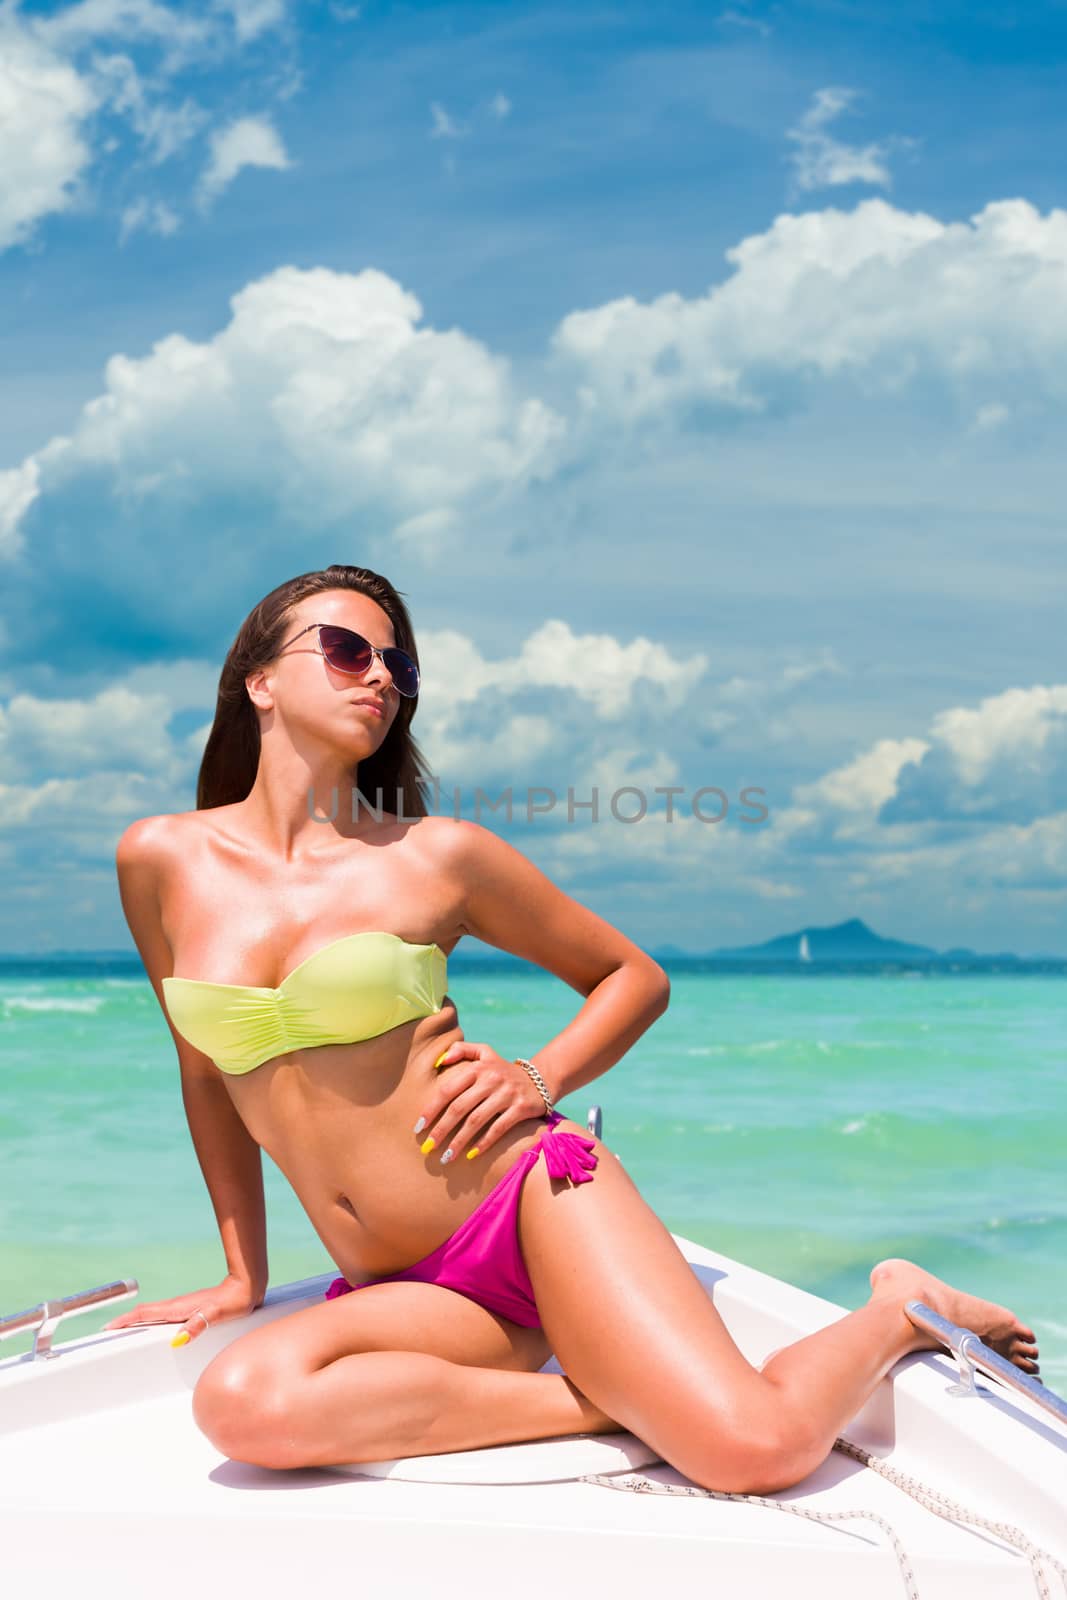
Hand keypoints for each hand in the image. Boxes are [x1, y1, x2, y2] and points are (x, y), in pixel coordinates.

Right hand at [101, 1273, 262, 1343]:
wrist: (245, 1288)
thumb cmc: (233, 1302)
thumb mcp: (216, 1315)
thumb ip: (198, 1325)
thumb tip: (179, 1339)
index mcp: (178, 1308)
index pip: (145, 1314)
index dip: (126, 1321)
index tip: (109, 1327)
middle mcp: (177, 1306)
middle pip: (144, 1313)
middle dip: (125, 1321)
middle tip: (108, 1330)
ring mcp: (182, 1306)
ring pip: (152, 1313)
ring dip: (135, 1320)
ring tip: (122, 1329)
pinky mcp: (190, 1308)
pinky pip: (163, 1315)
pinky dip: (150, 1319)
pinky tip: (152, 1326)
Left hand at [415, 1041, 548, 1164]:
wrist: (540, 1079)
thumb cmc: (502, 1070)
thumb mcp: (484, 1052)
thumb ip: (460, 1050)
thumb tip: (439, 1061)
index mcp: (477, 1068)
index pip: (448, 1089)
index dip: (431, 1109)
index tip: (418, 1127)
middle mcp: (491, 1080)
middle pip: (459, 1108)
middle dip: (441, 1130)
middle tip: (427, 1148)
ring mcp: (506, 1094)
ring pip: (476, 1121)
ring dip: (458, 1141)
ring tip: (445, 1158)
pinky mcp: (520, 1108)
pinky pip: (498, 1129)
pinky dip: (483, 1143)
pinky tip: (470, 1155)